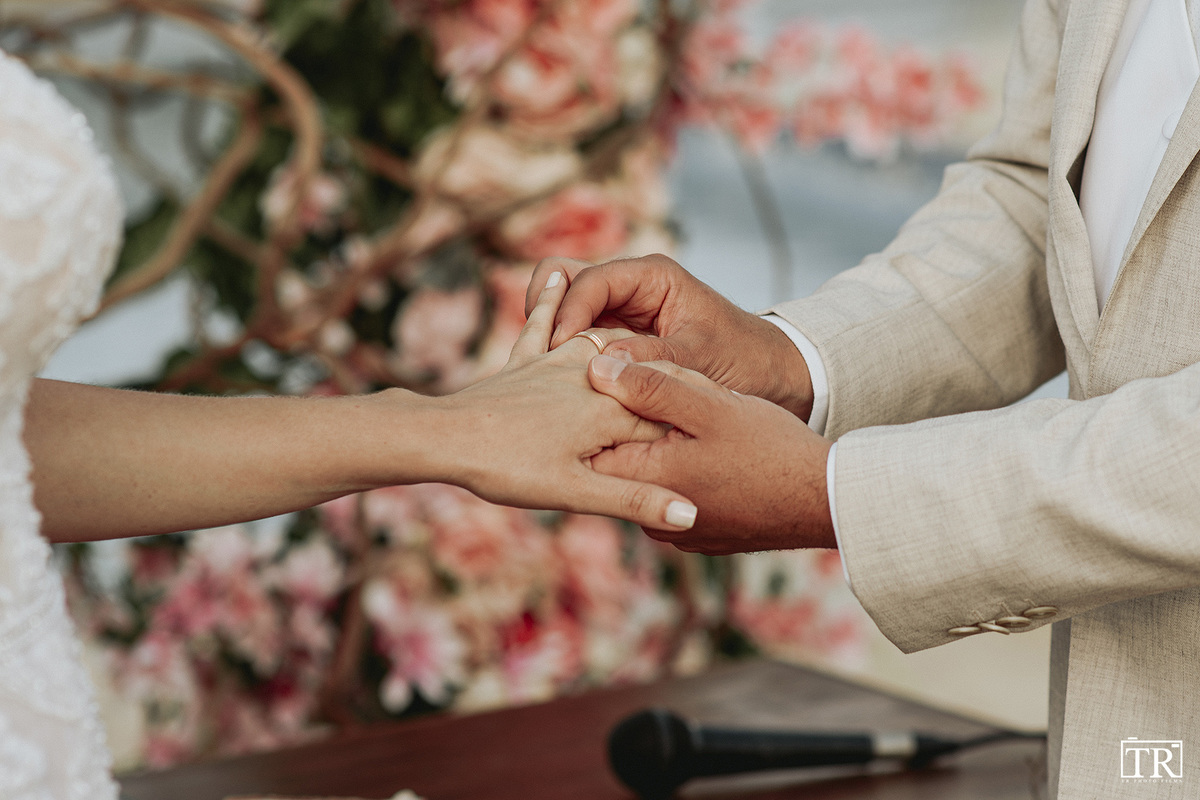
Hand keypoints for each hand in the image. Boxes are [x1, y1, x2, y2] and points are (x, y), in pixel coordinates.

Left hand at [425, 272, 698, 531]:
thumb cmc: (509, 469)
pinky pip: (543, 324)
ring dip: (626, 340)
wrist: (445, 439)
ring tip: (657, 322)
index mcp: (610, 412)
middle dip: (668, 381)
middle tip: (706, 375)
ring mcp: (556, 364)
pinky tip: (557, 272)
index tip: (728, 428)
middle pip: (641, 378)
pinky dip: (551, 300)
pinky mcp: (526, 360)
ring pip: (601, 343)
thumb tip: (691, 514)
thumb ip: (636, 499)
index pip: (666, 417)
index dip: (694, 426)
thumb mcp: (576, 493)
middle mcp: (589, 379)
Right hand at [524, 254, 815, 419]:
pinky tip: (558, 386)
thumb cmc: (743, 360)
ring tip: (542, 375)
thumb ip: (653, 359)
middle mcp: (630, 287)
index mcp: (652, 276)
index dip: (568, 314)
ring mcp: (619, 311)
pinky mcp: (615, 338)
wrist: (769, 375)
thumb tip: (602, 363)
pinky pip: (577, 339)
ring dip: (551, 337)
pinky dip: (564, 356)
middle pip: (564, 281)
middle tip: (538, 359)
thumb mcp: (700, 360)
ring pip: (564, 309)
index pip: (590, 281)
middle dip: (546, 315)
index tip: (555, 352)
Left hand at [584, 353, 834, 553]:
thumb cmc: (770, 449)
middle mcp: (652, 519)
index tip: (612, 381)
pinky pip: (673, 496)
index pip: (592, 444)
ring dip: (655, 449)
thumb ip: (650, 386)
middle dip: (626, 426)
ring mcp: (677, 532)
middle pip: (617, 463)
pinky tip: (703, 449)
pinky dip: (680, 472)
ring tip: (679, 418)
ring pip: (647, 479)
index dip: (597, 406)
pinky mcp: (700, 535)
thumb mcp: (709, 405)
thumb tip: (596, 369)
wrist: (825, 500)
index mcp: (646, 483)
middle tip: (648, 397)